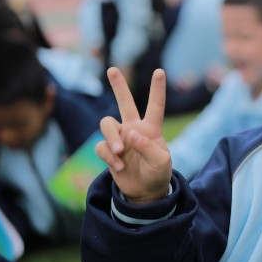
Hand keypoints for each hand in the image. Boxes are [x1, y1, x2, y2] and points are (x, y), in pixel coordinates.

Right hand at [96, 68, 171, 203]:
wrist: (145, 192)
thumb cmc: (157, 173)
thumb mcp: (160, 162)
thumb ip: (148, 147)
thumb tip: (130, 135)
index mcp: (151, 128)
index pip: (155, 106)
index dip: (157, 89)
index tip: (160, 71)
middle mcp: (134, 128)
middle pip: (124, 102)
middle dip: (118, 86)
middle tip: (112, 69)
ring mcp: (120, 138)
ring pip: (106, 124)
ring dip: (111, 137)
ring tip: (119, 151)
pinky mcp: (108, 151)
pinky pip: (101, 147)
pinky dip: (109, 157)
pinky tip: (120, 166)